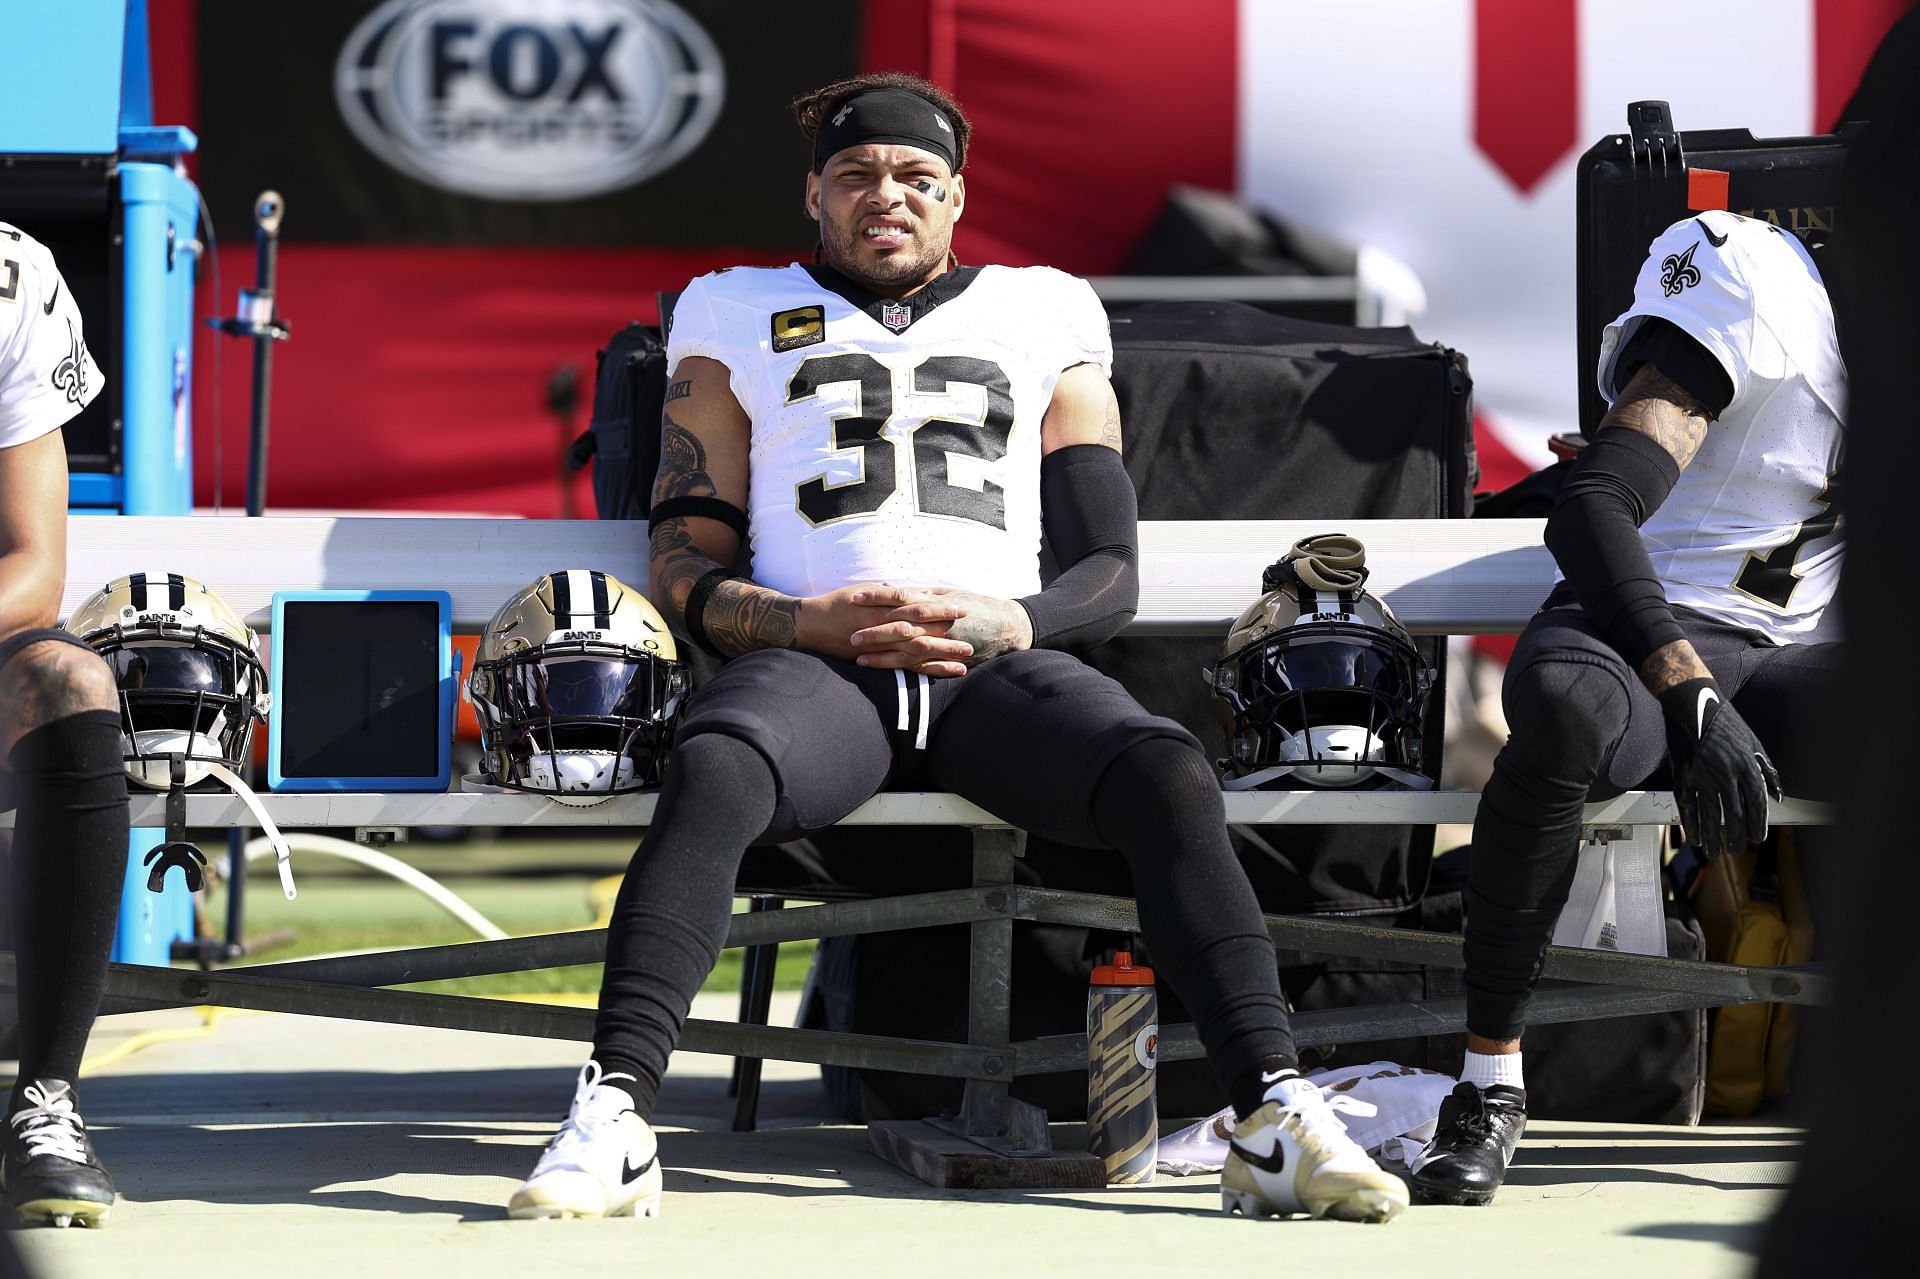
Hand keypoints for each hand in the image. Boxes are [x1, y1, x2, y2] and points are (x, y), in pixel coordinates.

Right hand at [795, 584, 974, 676]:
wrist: (809, 624)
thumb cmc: (836, 605)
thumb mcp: (862, 592)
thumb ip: (886, 592)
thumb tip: (909, 589)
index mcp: (883, 606)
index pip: (918, 605)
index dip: (941, 606)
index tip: (962, 607)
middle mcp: (884, 624)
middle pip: (922, 627)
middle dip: (948, 629)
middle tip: (973, 631)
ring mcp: (880, 644)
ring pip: (918, 648)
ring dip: (944, 651)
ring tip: (967, 654)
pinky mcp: (875, 659)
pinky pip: (905, 666)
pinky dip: (928, 669)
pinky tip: (947, 671)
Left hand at [850, 586, 1032, 676]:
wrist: (1008, 626)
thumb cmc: (976, 605)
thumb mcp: (946, 592)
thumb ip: (917, 592)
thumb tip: (888, 587)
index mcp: (936, 601)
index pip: (901, 597)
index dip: (878, 597)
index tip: (856, 597)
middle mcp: (938, 622)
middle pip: (900, 625)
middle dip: (875, 631)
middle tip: (850, 635)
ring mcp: (943, 642)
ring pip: (908, 649)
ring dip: (883, 655)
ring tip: (859, 659)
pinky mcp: (949, 658)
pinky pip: (922, 666)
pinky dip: (903, 669)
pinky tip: (885, 671)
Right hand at [1657, 678, 1781, 858]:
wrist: (1692, 705)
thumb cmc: (1724, 722)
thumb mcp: (1754, 742)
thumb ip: (1767, 771)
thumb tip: (1779, 795)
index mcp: (1747, 767)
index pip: (1756, 805)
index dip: (1758, 825)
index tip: (1757, 838)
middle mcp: (1726, 775)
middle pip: (1734, 815)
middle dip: (1736, 836)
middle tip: (1737, 849)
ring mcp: (1703, 777)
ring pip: (1710, 815)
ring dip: (1712, 837)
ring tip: (1714, 851)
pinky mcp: (1683, 776)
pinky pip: (1687, 806)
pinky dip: (1691, 824)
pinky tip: (1694, 836)